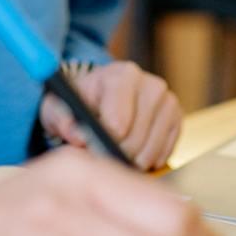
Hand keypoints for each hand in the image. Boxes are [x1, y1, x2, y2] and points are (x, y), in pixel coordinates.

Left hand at [40, 61, 181, 169]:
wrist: (99, 99)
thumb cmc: (77, 104)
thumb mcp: (58, 108)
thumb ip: (62, 120)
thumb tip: (78, 137)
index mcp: (121, 75)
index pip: (118, 123)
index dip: (102, 142)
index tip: (90, 146)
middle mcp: (150, 84)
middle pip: (135, 139)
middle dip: (115, 154)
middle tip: (100, 153)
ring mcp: (167, 102)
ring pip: (151, 150)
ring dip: (130, 161)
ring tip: (114, 151)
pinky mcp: (177, 120)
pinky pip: (164, 154)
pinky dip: (146, 160)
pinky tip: (132, 151)